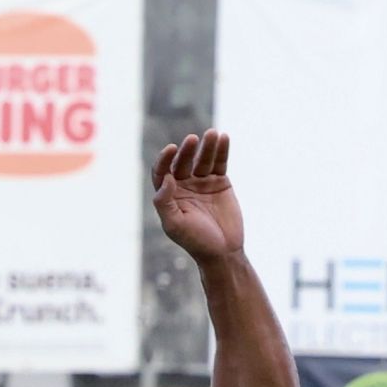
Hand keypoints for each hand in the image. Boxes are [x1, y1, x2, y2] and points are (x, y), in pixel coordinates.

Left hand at [153, 129, 241, 261]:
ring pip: (203, 159)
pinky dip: (222, 150)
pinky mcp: (220, 181)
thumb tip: (166, 178)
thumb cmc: (196, 241)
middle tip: (193, 140)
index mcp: (169, 193)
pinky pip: (219, 162)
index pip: (162, 170)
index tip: (172, 150)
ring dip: (207, 146)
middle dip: (188, 150)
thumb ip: (164, 202)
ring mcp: (202, 181)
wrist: (223, 252)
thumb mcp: (174, 225)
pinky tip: (223, 138)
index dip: (164, 159)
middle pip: (183, 161)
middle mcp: (183, 184)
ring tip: (212, 134)